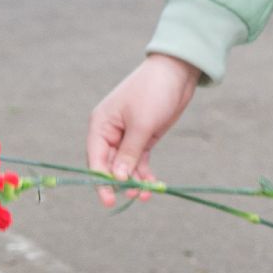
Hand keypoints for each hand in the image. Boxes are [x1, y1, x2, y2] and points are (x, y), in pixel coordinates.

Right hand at [86, 54, 200, 205]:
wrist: (176, 72)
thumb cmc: (153, 92)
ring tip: (147, 195)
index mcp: (101, 125)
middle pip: (110, 166)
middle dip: (122, 184)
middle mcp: (110, 132)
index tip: (109, 200)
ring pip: (126, 166)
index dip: (101, 181)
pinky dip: (144, 173)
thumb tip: (118, 179)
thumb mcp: (142, 125)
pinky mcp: (143, 138)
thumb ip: (129, 153)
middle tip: (136, 197)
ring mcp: (127, 136)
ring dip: (135, 181)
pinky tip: (153, 185)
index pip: (96, 159)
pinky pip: (139, 161)